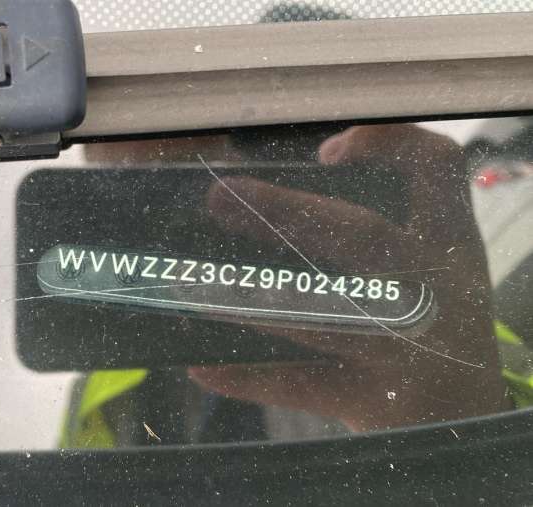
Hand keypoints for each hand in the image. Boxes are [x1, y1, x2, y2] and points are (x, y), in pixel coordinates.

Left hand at [189, 125, 508, 431]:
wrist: (462, 416)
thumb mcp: (430, 266)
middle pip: (360, 237)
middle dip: (285, 213)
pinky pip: (299, 384)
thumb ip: (373, 229)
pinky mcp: (369, 397)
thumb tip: (262, 201)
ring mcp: (404, 347)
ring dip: (251, 298)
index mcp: (450, 241)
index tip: (325, 152)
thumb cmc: (428, 321)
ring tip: (192, 283)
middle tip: (221, 197)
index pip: (436, 168)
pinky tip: (199, 365)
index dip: (387, 144)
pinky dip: (246, 377)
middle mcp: (432, 288)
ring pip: (319, 314)